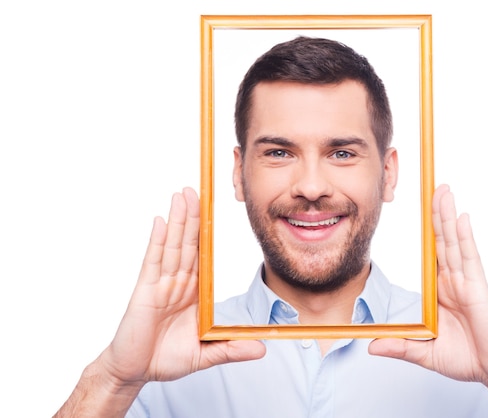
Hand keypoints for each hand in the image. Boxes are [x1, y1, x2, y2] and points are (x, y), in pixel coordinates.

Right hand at [100, 188, 265, 385]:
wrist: (135, 372)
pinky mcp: (145, 291)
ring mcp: (160, 284)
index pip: (202, 256)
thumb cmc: (165, 359)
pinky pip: (153, 262)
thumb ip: (232, 348)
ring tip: (182, 195)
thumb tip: (262, 350)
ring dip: (178, 220)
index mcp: (193, 293)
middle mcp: (177, 283)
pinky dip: (157, 241)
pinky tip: (160, 221)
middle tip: (197, 190)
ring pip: (172, 246)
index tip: (211, 211)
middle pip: (188, 243)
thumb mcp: (206, 354)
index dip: (205, 233)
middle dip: (193, 217)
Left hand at [370, 184, 487, 381]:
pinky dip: (464, 238)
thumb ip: (400, 347)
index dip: (429, 230)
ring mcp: (466, 282)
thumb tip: (371, 348)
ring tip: (443, 191)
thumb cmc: (467, 358)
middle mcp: (453, 280)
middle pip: (442, 240)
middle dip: (437, 213)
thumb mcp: (425, 353)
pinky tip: (461, 218)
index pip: (433, 253)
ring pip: (454, 242)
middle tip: (432, 186)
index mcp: (441, 290)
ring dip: (447, 216)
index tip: (422, 208)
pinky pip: (470, 258)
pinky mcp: (478, 289)